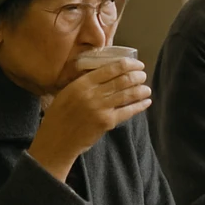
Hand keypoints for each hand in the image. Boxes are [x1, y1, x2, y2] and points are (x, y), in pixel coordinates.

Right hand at [28, 59, 151, 180]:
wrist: (57, 141)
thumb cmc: (60, 115)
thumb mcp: (67, 92)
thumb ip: (84, 82)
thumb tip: (106, 72)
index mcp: (82, 83)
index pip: (110, 68)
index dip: (128, 64)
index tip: (137, 64)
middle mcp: (92, 94)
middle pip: (122, 80)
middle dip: (137, 76)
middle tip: (143, 75)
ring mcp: (100, 108)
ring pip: (127, 94)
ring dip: (141, 90)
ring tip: (147, 88)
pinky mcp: (107, 122)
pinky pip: (127, 111)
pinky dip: (139, 106)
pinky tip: (146, 102)